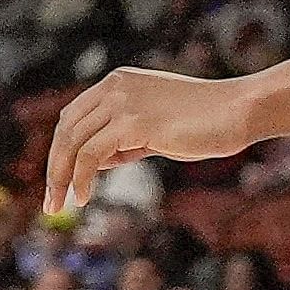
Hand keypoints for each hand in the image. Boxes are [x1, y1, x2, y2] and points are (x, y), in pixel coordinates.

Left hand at [44, 64, 275, 217]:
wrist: (239, 111)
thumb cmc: (204, 123)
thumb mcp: (153, 129)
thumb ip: (123, 140)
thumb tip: (94, 162)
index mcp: (118, 82)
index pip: (73, 116)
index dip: (60, 150)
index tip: (57, 180)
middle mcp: (115, 87)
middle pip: (66, 129)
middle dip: (54, 168)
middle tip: (50, 202)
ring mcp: (122, 102)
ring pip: (72, 143)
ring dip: (60, 178)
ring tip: (59, 206)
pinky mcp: (133, 122)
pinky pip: (90, 155)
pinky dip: (80, 179)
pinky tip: (83, 198)